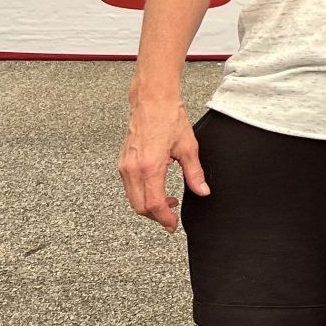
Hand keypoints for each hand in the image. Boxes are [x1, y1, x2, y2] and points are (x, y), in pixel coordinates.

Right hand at [118, 96, 209, 232]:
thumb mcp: (188, 147)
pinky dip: (142, 194)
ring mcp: (125, 166)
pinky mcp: (123, 162)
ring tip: (169, 202)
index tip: (174, 225)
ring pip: (133, 199)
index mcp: (150, 167)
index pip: (154, 205)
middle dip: (156, 216)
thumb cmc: (169, 118)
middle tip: (172, 217)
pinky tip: (157, 188)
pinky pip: (129, 187)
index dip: (165, 219)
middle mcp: (133, 169)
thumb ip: (194, 173)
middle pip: (140, 207)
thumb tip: (202, 191)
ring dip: (149, 206)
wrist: (152, 100)